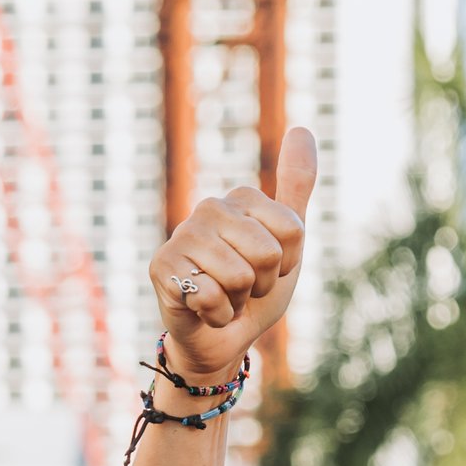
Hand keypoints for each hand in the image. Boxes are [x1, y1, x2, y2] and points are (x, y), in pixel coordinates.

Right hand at [149, 126, 318, 390]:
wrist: (221, 338)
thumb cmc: (253, 291)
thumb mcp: (286, 242)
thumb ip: (296, 188)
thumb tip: (303, 127)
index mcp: (241, 199)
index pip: (291, 232)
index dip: (286, 264)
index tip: (269, 270)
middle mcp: (209, 209)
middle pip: (266, 254)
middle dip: (262, 285)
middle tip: (244, 288)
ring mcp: (183, 236)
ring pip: (239, 276)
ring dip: (238, 302)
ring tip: (224, 297)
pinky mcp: (162, 268)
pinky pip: (210, 296)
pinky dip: (216, 315)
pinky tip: (203, 309)